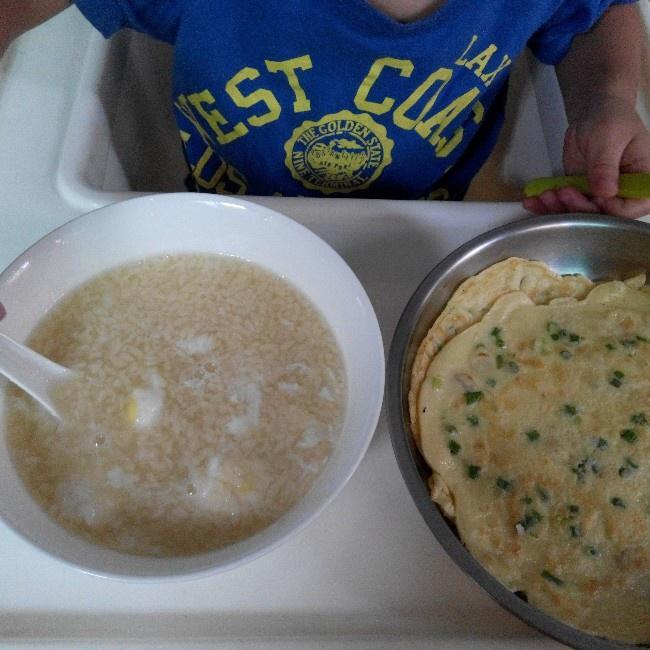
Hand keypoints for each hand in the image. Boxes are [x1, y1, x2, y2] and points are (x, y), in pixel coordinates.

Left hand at [523, 96, 649, 218]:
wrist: (594, 113)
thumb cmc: (611, 119)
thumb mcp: (609, 139)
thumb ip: (606, 166)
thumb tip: (606, 191)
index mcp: (642, 181)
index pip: (630, 208)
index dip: (609, 208)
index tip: (593, 195)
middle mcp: (623, 194)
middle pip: (601, 215)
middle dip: (577, 208)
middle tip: (561, 192)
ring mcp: (600, 196)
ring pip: (579, 214)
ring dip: (559, 208)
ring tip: (546, 195)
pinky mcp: (581, 194)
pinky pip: (565, 205)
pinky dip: (548, 206)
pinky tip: (533, 201)